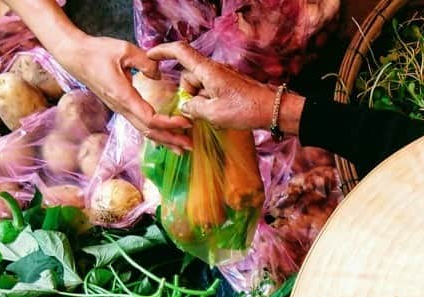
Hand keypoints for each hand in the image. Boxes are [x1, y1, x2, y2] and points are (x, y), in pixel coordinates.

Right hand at [55, 33, 190, 148]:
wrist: (74, 56)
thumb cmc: (96, 51)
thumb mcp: (124, 49)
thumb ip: (145, 62)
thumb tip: (158, 74)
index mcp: (124, 96)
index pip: (150, 118)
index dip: (169, 123)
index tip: (185, 121)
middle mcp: (122, 108)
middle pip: (150, 131)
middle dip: (171, 139)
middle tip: (190, 145)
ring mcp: (121, 110)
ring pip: (145, 131)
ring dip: (165, 141)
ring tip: (182, 148)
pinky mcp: (121, 108)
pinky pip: (140, 125)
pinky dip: (156, 133)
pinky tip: (166, 138)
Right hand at [147, 42, 281, 130]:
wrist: (273, 110)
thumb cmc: (246, 110)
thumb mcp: (214, 113)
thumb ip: (194, 109)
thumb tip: (185, 107)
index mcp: (206, 70)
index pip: (179, 52)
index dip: (162, 51)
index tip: (150, 57)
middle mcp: (213, 70)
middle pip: (189, 77)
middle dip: (189, 95)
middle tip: (199, 113)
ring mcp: (222, 79)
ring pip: (200, 89)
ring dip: (202, 104)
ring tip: (215, 118)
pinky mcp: (229, 88)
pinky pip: (212, 94)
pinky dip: (211, 106)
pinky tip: (222, 118)